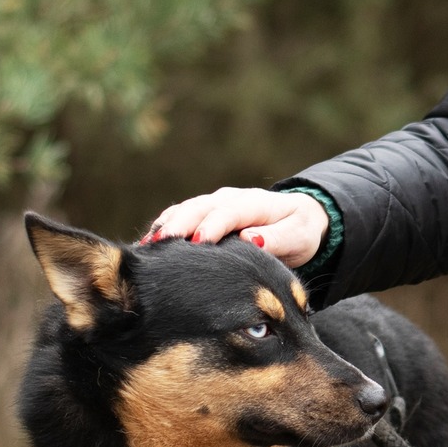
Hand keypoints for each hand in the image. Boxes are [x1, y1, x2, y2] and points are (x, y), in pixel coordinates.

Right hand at [145, 187, 327, 268]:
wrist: (298, 218)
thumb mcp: (297, 236)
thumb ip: (276, 238)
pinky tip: (149, 245)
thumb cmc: (299, 231)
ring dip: (166, 225)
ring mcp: (215, 203)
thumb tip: (250, 239)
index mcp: (254, 203)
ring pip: (185, 210)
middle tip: (161, 245)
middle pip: (199, 208)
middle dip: (179, 224)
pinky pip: (181, 216)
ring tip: (148, 247)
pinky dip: (165, 227)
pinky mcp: (205, 213)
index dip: (211, 226)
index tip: (197, 242)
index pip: (229, 212)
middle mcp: (230, 199)